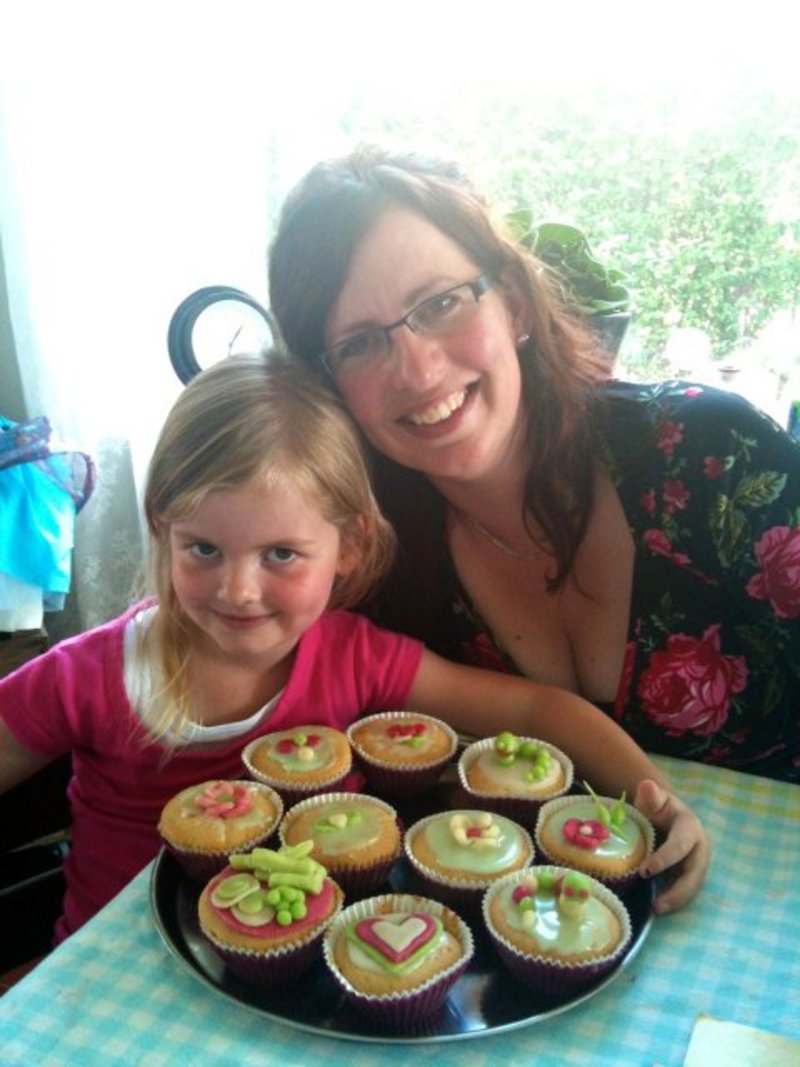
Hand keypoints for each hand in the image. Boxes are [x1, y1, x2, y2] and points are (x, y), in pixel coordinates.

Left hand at [634, 779, 710, 914]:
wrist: (663, 813)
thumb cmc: (656, 806)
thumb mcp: (652, 798)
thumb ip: (650, 795)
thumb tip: (646, 786)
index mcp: (690, 827)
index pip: (680, 845)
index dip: (665, 859)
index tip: (645, 871)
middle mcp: (699, 847)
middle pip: (694, 872)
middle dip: (678, 890)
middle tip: (656, 904)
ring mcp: (697, 862)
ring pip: (693, 885)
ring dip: (677, 900)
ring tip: (656, 910)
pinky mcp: (691, 873)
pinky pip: (685, 889)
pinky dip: (674, 899)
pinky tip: (658, 907)